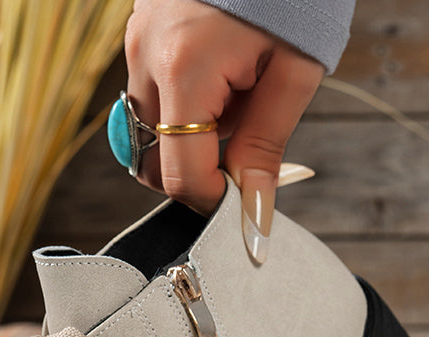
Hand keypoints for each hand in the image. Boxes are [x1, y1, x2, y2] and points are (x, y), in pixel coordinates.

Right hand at [124, 0, 323, 237]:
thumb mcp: (293, 75)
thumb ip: (265, 146)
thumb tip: (252, 213)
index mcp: (184, 70)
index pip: (180, 176)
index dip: (216, 203)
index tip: (248, 205)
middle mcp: (145, 57)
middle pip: (154, 161)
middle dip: (200, 175)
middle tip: (249, 156)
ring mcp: (135, 41)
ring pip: (151, 132)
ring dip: (193, 142)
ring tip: (242, 106)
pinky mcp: (139, 31)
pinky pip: (153, 96)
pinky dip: (186, 110)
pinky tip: (226, 85)